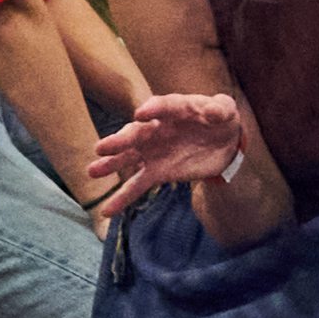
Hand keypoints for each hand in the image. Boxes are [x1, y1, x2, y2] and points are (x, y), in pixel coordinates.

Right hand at [85, 89, 250, 198]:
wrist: (223, 142)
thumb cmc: (220, 118)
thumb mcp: (225, 110)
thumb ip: (220, 109)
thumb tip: (215, 112)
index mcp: (174, 108)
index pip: (161, 106)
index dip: (152, 109)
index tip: (141, 114)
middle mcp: (156, 128)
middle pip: (136, 133)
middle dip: (120, 141)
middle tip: (102, 147)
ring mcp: (154, 151)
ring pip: (129, 158)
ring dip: (111, 165)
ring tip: (93, 171)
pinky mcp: (158, 172)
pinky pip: (137, 185)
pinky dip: (122, 198)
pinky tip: (107, 210)